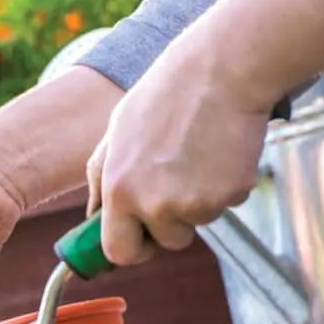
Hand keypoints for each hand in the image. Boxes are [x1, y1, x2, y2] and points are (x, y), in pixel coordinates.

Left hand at [87, 0, 323, 266]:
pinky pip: (226, 204)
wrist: (220, 72)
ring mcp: (195, 203)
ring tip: (196, 155)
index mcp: (119, 190)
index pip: (118, 251)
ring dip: (199, 200)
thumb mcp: (115, 136)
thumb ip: (102, 182)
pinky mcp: (230, 194)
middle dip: (170, 227)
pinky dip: (224, 185)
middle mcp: (154, 203)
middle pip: (165, 243)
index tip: (141, 240)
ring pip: (198, 222)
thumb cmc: (163, 98)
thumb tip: (93, 220)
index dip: (132, 248)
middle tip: (176, 186)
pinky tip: (219, 151)